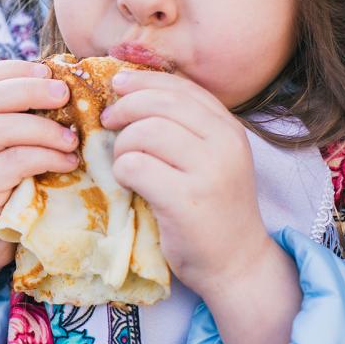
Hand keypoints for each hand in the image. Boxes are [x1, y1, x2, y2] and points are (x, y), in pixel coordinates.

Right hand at [0, 60, 78, 273]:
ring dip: (43, 128)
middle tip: (66, 94)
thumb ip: (22, 121)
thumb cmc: (4, 190)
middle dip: (32, 90)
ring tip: (72, 139)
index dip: (17, 69)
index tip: (50, 70)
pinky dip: (45, 157)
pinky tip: (67, 163)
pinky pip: (12, 162)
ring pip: (0, 128)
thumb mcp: (7, 150)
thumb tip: (68, 88)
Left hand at [99, 70, 271, 295]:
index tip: (117, 85)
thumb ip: (184, 126)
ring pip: (144, 132)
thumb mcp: (209, 158)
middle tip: (108, 124)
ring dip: (122, 145)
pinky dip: (121, 171)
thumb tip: (129, 90)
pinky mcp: (186, 200)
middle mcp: (224, 144)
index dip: (143, 80)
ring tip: (124, 163)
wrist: (236, 263)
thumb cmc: (212, 208)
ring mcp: (208, 172)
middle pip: (159, 103)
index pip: (181, 87)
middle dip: (124, 109)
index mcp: (229, 129)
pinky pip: (135, 166)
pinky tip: (129, 184)